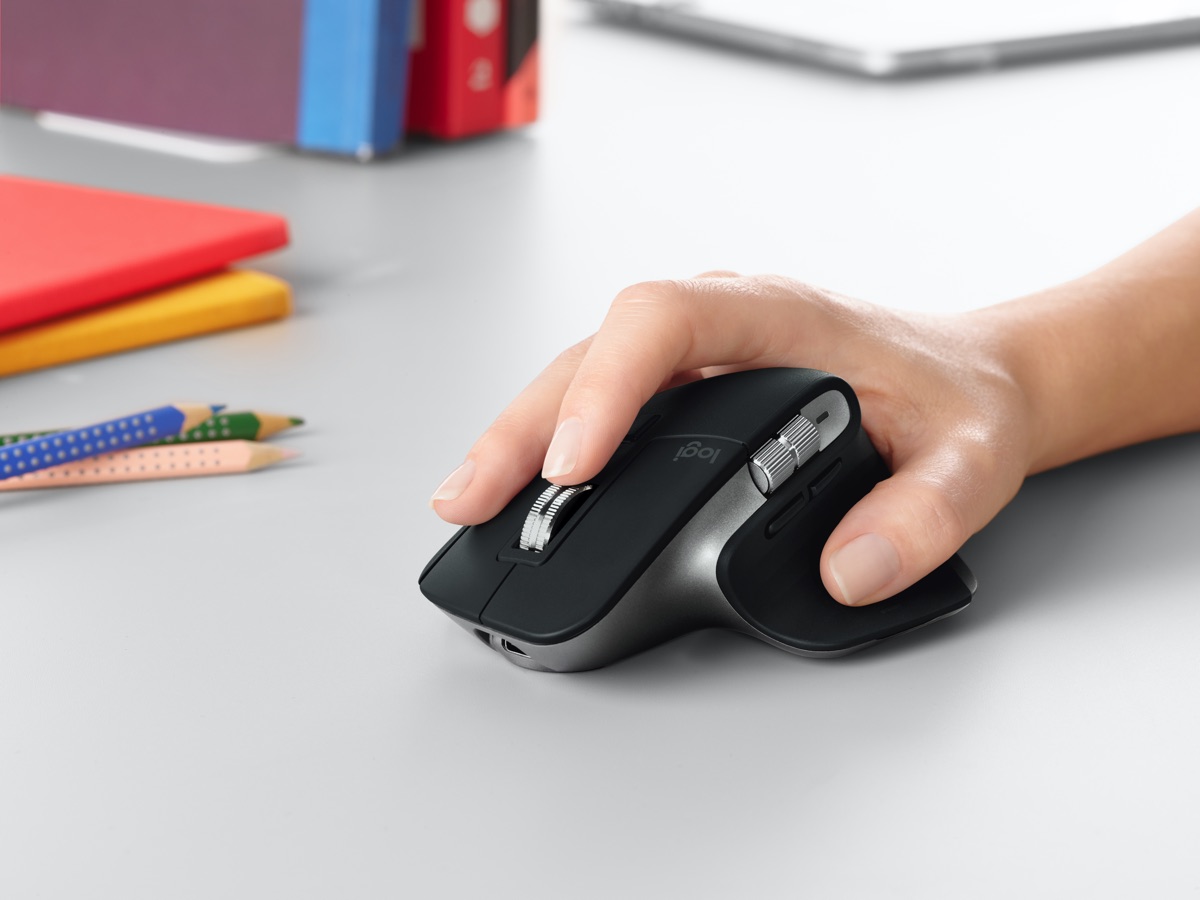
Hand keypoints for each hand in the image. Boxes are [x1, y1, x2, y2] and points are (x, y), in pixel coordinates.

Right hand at [430, 273, 1034, 605]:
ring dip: (516, 434)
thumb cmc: (954, 401)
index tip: (573, 463)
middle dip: (523, 424)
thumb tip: (846, 570)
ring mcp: (693, 356)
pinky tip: (516, 489)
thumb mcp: (973, 458)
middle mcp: (720, 324)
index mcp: (778, 315)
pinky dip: (544, 445)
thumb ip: (924, 513)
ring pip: (576, 375)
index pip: (663, 320)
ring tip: (467, 499)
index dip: (605, 385)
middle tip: (475, 495)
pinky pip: (594, 403)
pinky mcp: (679, 391)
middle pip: (591, 351)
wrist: (963, 383)